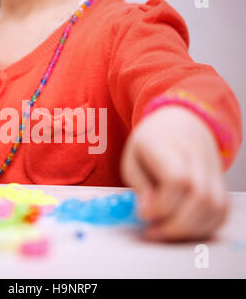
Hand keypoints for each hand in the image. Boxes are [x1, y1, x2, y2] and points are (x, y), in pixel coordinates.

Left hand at [121, 106, 227, 241]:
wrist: (181, 121)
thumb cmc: (151, 142)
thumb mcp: (132, 158)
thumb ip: (139, 185)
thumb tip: (148, 211)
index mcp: (167, 146)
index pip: (177, 179)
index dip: (162, 204)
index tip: (143, 215)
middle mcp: (196, 157)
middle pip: (200, 197)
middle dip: (176, 225)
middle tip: (153, 232)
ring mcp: (212, 169)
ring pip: (215, 206)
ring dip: (191, 229)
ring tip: (166, 232)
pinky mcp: (220, 182)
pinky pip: (222, 210)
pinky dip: (206, 226)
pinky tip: (184, 228)